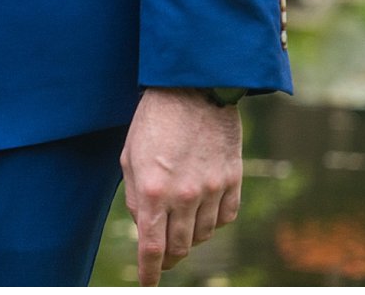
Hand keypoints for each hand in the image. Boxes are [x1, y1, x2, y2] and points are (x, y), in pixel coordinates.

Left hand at [122, 88, 241, 285]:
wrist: (193, 89)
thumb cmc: (153, 121)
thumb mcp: (130, 158)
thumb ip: (137, 198)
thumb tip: (145, 229)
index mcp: (154, 190)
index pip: (152, 247)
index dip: (149, 271)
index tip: (146, 284)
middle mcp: (186, 196)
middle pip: (180, 246)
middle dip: (168, 258)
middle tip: (162, 258)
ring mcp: (213, 190)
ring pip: (203, 234)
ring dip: (190, 238)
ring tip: (180, 227)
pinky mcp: (233, 180)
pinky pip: (226, 217)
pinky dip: (214, 222)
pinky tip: (203, 212)